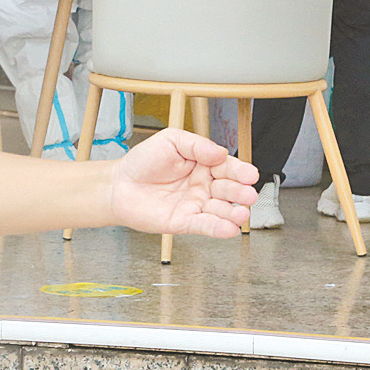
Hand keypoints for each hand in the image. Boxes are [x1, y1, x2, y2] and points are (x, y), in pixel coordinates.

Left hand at [109, 128, 255, 237]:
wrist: (118, 184)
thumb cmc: (143, 161)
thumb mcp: (171, 140)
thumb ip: (196, 145)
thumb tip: (220, 153)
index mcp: (203, 163)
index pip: (227, 166)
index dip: (240, 171)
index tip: (250, 175)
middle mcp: (203, 185)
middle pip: (228, 189)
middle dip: (239, 193)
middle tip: (248, 195)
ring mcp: (195, 205)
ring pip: (220, 210)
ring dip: (233, 213)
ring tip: (241, 214)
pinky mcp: (184, 222)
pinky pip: (204, 226)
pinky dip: (218, 228)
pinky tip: (229, 229)